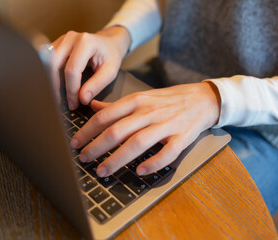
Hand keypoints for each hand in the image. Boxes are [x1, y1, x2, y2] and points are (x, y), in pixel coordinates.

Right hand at [51, 26, 130, 109]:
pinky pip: (48, 60)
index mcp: (86, 42)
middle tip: (59, 102)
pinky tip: (55, 85)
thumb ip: (97, 85)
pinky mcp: (58, 44)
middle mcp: (71, 38)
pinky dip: (49, 74)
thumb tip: (82, 99)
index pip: (72, 70)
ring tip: (56, 96)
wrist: (110, 43)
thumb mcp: (110, 72)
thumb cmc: (111, 55)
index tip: (74, 103)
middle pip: (53, 64)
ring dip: (50, 80)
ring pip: (47, 62)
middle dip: (55, 86)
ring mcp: (63, 40)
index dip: (71, 90)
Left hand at [70, 82, 220, 176]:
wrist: (202, 99)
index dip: (88, 130)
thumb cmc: (168, 100)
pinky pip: (167, 152)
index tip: (75, 142)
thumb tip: (92, 106)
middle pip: (118, 130)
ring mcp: (166, 125)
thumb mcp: (141, 97)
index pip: (106, 116)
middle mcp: (149, 112)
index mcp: (136, 100)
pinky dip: (153, 162)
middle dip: (97, 147)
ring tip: (102, 170)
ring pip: (138, 142)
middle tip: (83, 159)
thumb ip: (116, 104)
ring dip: (118, 159)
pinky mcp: (182, 137)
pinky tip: (140, 171)